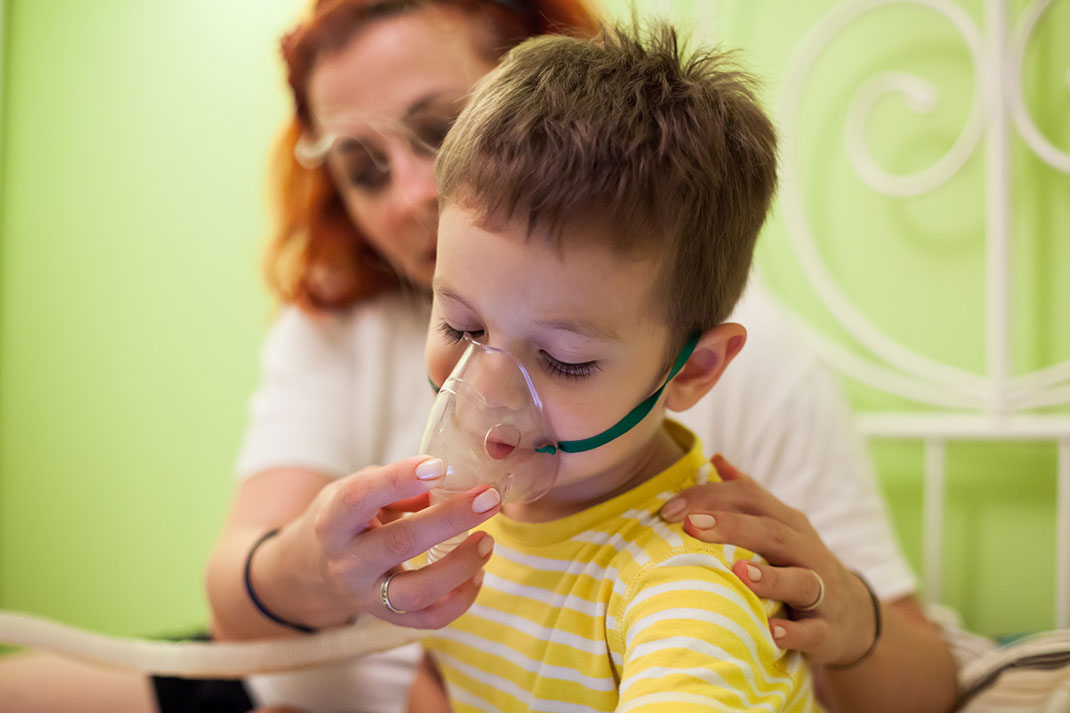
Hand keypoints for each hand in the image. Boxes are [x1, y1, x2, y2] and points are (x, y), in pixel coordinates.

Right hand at [279, 456, 501, 628]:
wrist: (319, 567)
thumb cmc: (353, 518)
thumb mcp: (363, 491)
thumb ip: (400, 487)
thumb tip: (448, 483)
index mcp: (334, 522)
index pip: (360, 497)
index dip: (399, 479)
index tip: (438, 466)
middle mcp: (347, 563)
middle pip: (400, 543)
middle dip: (450, 519)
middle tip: (488, 498)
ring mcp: (367, 597)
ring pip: (417, 591)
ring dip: (460, 565)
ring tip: (487, 540)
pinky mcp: (389, 619)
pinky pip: (430, 619)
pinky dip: (461, 599)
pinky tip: (478, 572)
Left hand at [659, 454, 876, 665]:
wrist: (853, 616)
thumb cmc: (797, 564)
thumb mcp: (779, 526)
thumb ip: (748, 495)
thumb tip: (716, 459)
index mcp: (788, 523)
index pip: (751, 497)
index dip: (710, 497)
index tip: (669, 509)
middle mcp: (806, 551)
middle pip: (772, 533)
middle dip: (731, 527)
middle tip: (691, 525)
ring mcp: (823, 591)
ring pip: (801, 580)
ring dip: (770, 577)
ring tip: (738, 571)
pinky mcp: (827, 630)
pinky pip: (812, 632)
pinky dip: (792, 632)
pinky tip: (770, 630)